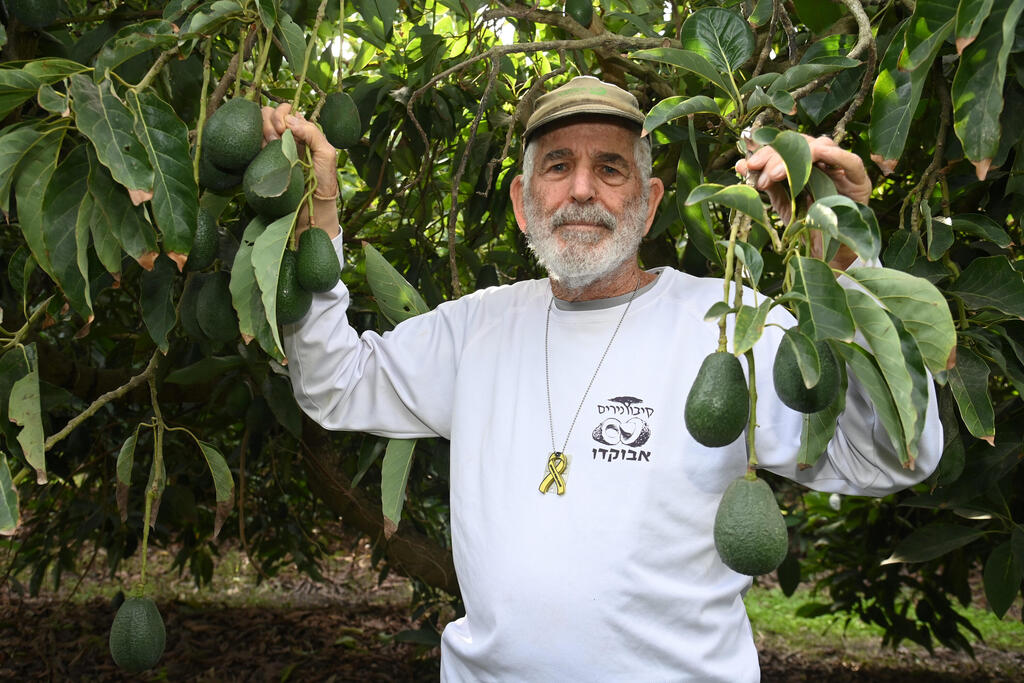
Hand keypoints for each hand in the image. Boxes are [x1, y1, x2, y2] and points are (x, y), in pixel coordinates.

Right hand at [261, 102, 340, 237]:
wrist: (310, 206)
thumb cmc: (322, 181)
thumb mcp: (327, 154)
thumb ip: (313, 133)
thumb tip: (290, 119)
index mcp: (301, 132)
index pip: (287, 110)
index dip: (284, 113)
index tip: (287, 129)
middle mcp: (285, 137)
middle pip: (269, 113)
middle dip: (272, 119)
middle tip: (278, 136)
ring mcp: (271, 148)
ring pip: (258, 125)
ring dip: (263, 129)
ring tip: (271, 144)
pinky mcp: (261, 159)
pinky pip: (251, 143)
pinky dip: (254, 140)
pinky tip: (262, 149)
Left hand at [735, 134, 871, 223]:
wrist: (829, 256)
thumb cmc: (808, 229)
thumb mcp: (783, 204)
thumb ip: (766, 184)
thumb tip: (741, 165)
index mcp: (806, 165)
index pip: (787, 147)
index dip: (767, 152)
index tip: (748, 166)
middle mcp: (824, 163)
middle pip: (801, 143)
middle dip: (777, 155)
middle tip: (761, 175)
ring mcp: (842, 170)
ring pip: (821, 145)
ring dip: (796, 156)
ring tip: (775, 176)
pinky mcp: (859, 181)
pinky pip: (850, 161)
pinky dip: (834, 154)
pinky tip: (817, 155)